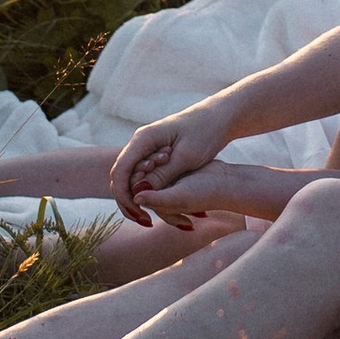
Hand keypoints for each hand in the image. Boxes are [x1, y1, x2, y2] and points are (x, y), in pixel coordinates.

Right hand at [108, 103, 229, 220]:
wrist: (218, 117)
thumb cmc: (205, 132)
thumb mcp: (187, 156)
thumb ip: (162, 174)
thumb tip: (139, 193)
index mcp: (143, 139)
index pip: (121, 170)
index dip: (123, 195)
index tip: (137, 214)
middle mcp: (140, 142)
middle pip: (122, 176)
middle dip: (129, 200)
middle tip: (144, 221)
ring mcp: (146, 148)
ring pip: (132, 177)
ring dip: (138, 197)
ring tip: (151, 218)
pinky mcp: (154, 154)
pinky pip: (143, 175)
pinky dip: (148, 190)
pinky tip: (159, 205)